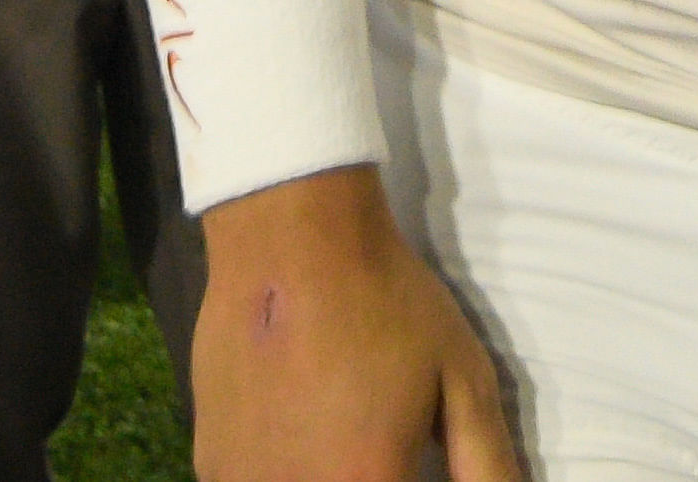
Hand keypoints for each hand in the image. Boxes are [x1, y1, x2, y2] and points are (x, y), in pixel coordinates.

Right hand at [192, 169, 520, 481]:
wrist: (292, 240)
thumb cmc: (385, 304)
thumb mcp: (463, 379)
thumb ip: (488, 464)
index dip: (409, 479)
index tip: (408, 457)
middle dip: (369, 474)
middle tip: (373, 435)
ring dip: (324, 472)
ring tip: (333, 425)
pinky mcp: (210, 465)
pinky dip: (279, 468)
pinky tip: (292, 423)